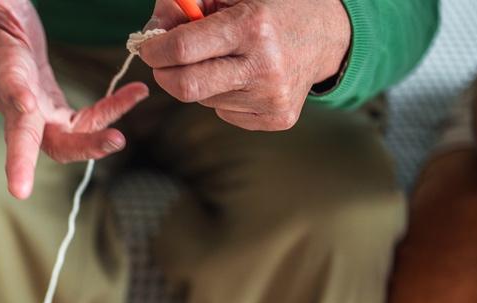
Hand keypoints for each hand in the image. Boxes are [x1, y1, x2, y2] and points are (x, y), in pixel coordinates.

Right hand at [0, 0, 148, 198]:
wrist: (5, 59)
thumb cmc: (4, 31)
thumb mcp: (2, 10)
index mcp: (6, 74)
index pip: (8, 89)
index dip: (16, 96)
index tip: (25, 103)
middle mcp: (20, 106)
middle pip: (25, 140)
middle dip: (25, 162)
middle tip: (25, 186)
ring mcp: (42, 118)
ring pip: (63, 144)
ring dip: (91, 145)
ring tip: (120, 139)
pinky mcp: (61, 119)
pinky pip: (90, 122)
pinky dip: (114, 110)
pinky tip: (138, 92)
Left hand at [137, 0, 350, 130]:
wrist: (327, 33)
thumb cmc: (270, 7)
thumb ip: (187, 6)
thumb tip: (152, 33)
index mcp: (252, 26)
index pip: (181, 50)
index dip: (154, 49)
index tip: (149, 46)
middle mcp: (264, 65)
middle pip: (184, 87)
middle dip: (164, 73)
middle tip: (164, 60)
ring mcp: (272, 97)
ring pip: (204, 100)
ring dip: (200, 80)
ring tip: (225, 59)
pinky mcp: (277, 118)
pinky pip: (225, 113)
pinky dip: (223, 95)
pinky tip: (244, 77)